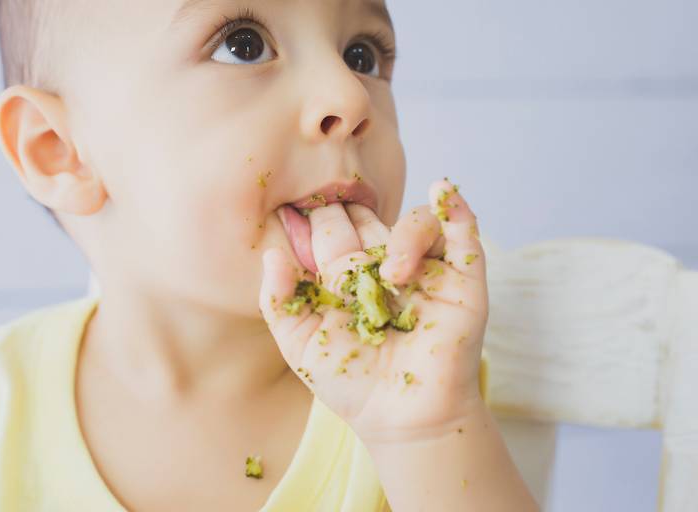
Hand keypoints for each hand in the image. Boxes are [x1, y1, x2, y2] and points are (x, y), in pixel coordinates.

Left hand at [259, 178, 487, 444]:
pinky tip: (443, 191)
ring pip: (413, 223)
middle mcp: (384, 266)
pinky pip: (462, 234)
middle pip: (369, 218)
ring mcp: (424, 271)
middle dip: (352, 220)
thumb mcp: (299, 344)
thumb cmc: (349, 383)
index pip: (332, 230)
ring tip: (392, 277)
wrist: (399, 417)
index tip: (297, 214)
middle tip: (343, 241)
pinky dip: (457, 208)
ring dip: (400, 237)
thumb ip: (277, 301)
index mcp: (347, 275)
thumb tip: (271, 253)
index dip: (316, 221)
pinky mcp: (462, 281)